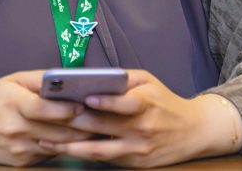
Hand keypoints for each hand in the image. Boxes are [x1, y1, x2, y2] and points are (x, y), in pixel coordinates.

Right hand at [0, 70, 90, 166]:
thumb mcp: (11, 81)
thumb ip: (39, 80)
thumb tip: (68, 80)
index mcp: (11, 102)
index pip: (44, 108)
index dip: (67, 108)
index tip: (85, 104)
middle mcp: (14, 127)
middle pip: (56, 130)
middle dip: (82, 125)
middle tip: (102, 119)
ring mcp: (16, 147)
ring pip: (56, 145)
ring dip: (78, 139)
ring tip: (96, 129)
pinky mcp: (18, 162)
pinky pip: (47, 154)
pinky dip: (62, 147)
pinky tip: (75, 140)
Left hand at [42, 70, 241, 167]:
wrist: (195, 131)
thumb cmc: (164, 100)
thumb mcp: (148, 81)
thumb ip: (121, 80)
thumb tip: (88, 78)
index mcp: (146, 104)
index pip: (125, 104)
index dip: (105, 102)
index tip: (84, 97)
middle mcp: (142, 129)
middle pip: (103, 127)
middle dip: (73, 123)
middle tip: (46, 118)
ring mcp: (138, 149)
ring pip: (99, 151)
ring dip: (70, 147)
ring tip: (46, 142)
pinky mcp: (136, 164)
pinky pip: (105, 161)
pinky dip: (83, 156)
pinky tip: (63, 151)